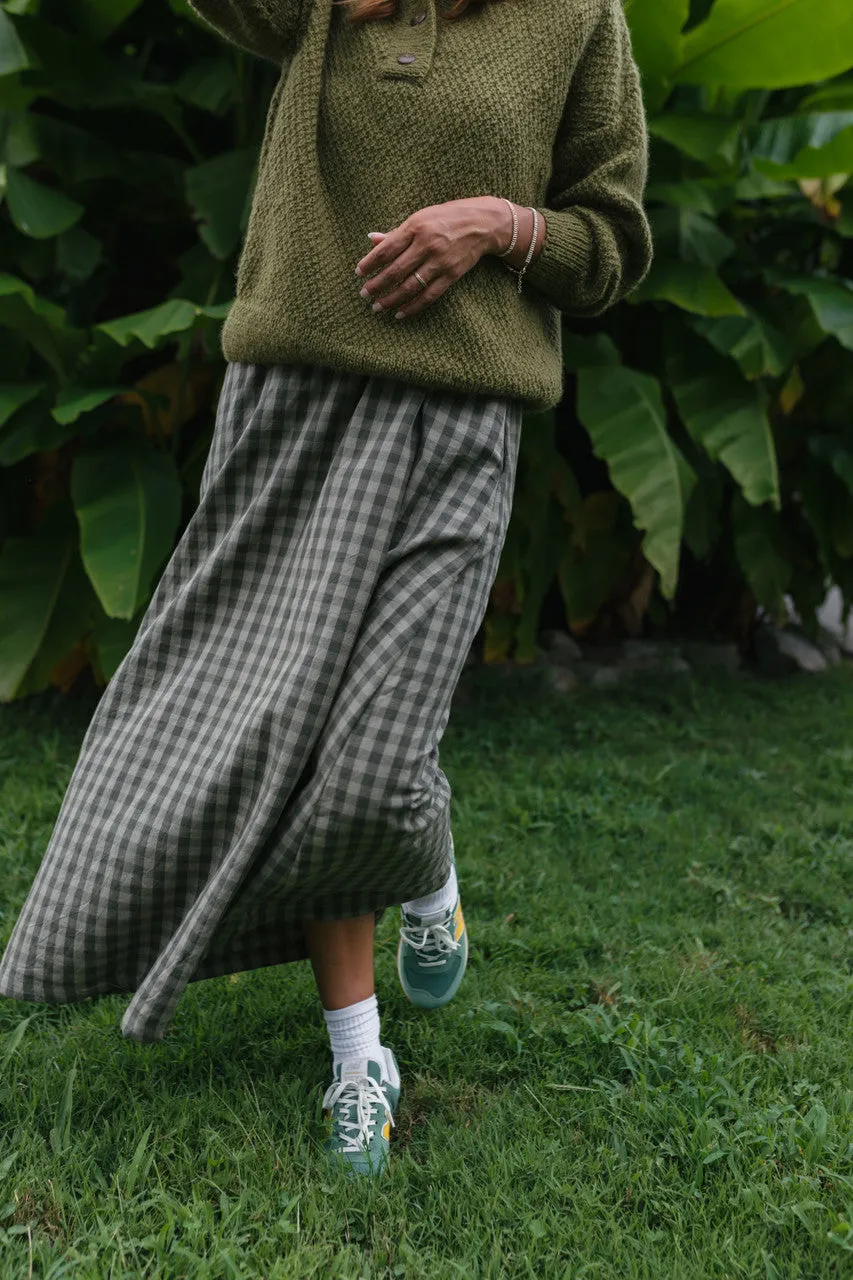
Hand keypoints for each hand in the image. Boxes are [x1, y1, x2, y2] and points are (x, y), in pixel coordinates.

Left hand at [354, 197, 504, 319]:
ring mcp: (439, 261)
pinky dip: (412, 306)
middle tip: (364, 295)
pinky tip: (399, 313)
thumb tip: (371, 240)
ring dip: (390, 299)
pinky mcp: (451, 275)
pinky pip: (428, 296)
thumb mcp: (420, 217)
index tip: (358, 273)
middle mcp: (427, 244)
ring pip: (409, 286)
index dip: (370, 263)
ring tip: (377, 307)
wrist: (483, 223)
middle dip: (376, 285)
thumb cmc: (447, 218)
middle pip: (395, 270)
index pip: (386, 249)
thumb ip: (396, 233)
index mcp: (415, 226)